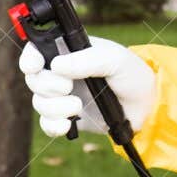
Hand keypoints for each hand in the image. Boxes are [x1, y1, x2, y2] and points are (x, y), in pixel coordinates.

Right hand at [19, 38, 156, 137]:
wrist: (147, 107)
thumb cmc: (133, 75)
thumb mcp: (114, 59)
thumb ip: (87, 60)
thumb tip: (57, 66)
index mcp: (70, 52)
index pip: (38, 50)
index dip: (30, 58)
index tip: (34, 66)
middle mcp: (63, 74)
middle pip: (34, 79)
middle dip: (46, 85)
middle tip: (68, 87)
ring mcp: (64, 97)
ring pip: (39, 102)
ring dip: (54, 107)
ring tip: (78, 106)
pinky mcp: (69, 118)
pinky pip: (47, 124)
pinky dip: (53, 125)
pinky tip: (67, 124)